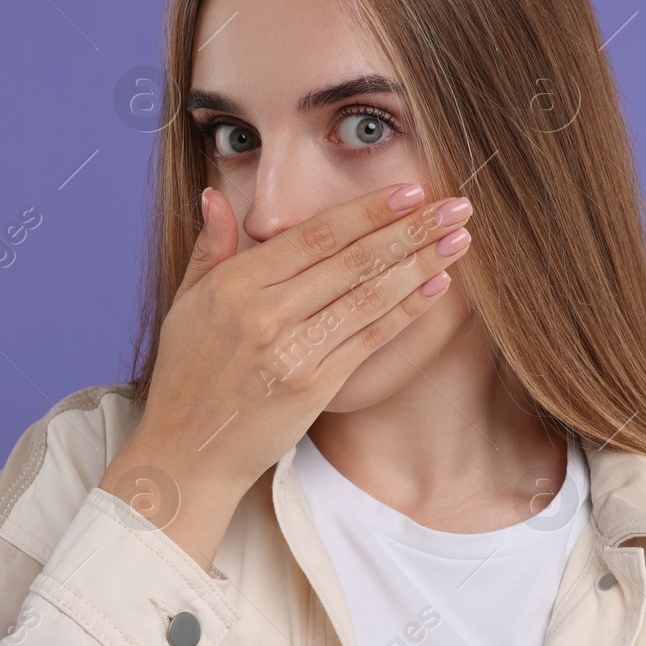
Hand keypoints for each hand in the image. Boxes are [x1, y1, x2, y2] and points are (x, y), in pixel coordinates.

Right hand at [101, 181, 473, 568]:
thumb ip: (211, 248)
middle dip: (411, 228)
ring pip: (369, 295)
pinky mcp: (314, 387)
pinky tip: (438, 285)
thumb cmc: (185, 376)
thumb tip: (216, 196)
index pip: (316, 233)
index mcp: (236, 283)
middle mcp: (265, 313)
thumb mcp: (186, 304)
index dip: (369, 209)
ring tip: (460, 238)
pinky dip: (408, 310)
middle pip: (352, 259)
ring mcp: (292, 351)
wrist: (186, 454)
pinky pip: (370, 339)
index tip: (410, 190)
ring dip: (421, 263)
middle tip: (455, 205)